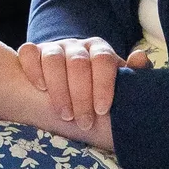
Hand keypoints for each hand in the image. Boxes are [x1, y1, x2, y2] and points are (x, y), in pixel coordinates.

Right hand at [16, 37, 149, 127]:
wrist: (75, 86)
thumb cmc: (100, 89)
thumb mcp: (121, 85)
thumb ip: (134, 74)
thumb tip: (140, 58)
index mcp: (100, 50)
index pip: (103, 60)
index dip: (103, 85)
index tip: (102, 110)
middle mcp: (76, 46)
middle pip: (78, 63)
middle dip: (81, 96)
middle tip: (84, 122)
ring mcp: (53, 47)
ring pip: (53, 59)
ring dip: (59, 89)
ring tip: (65, 114)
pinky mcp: (34, 51)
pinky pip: (29, 52)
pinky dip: (33, 69)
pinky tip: (41, 89)